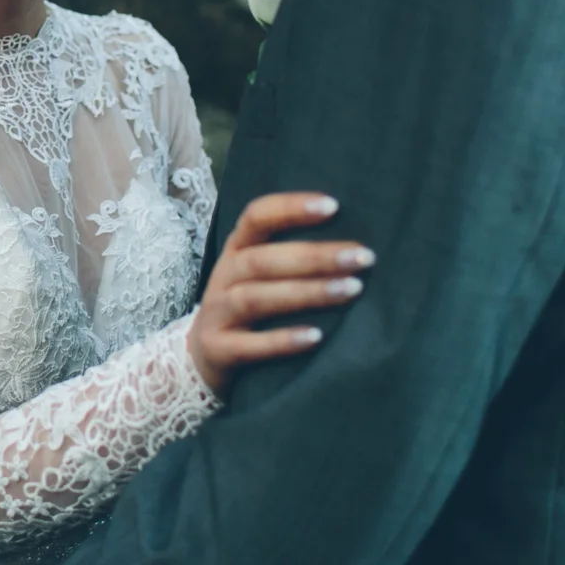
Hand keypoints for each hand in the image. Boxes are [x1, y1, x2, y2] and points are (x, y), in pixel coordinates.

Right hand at [187, 191, 372, 396]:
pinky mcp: (217, 350)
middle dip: (315, 256)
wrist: (202, 358)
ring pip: (256, 298)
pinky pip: (249, 345)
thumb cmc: (248, 310)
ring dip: (306, 292)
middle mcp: (223, 277)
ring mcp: (216, 314)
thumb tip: (353, 245)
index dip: (290, 208)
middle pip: (262, 260)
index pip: (256, 217)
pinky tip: (317, 337)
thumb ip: (291, 258)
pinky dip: (282, 340)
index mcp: (236, 250)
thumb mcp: (258, 276)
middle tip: (362, 257)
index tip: (334, 206)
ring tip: (352, 290)